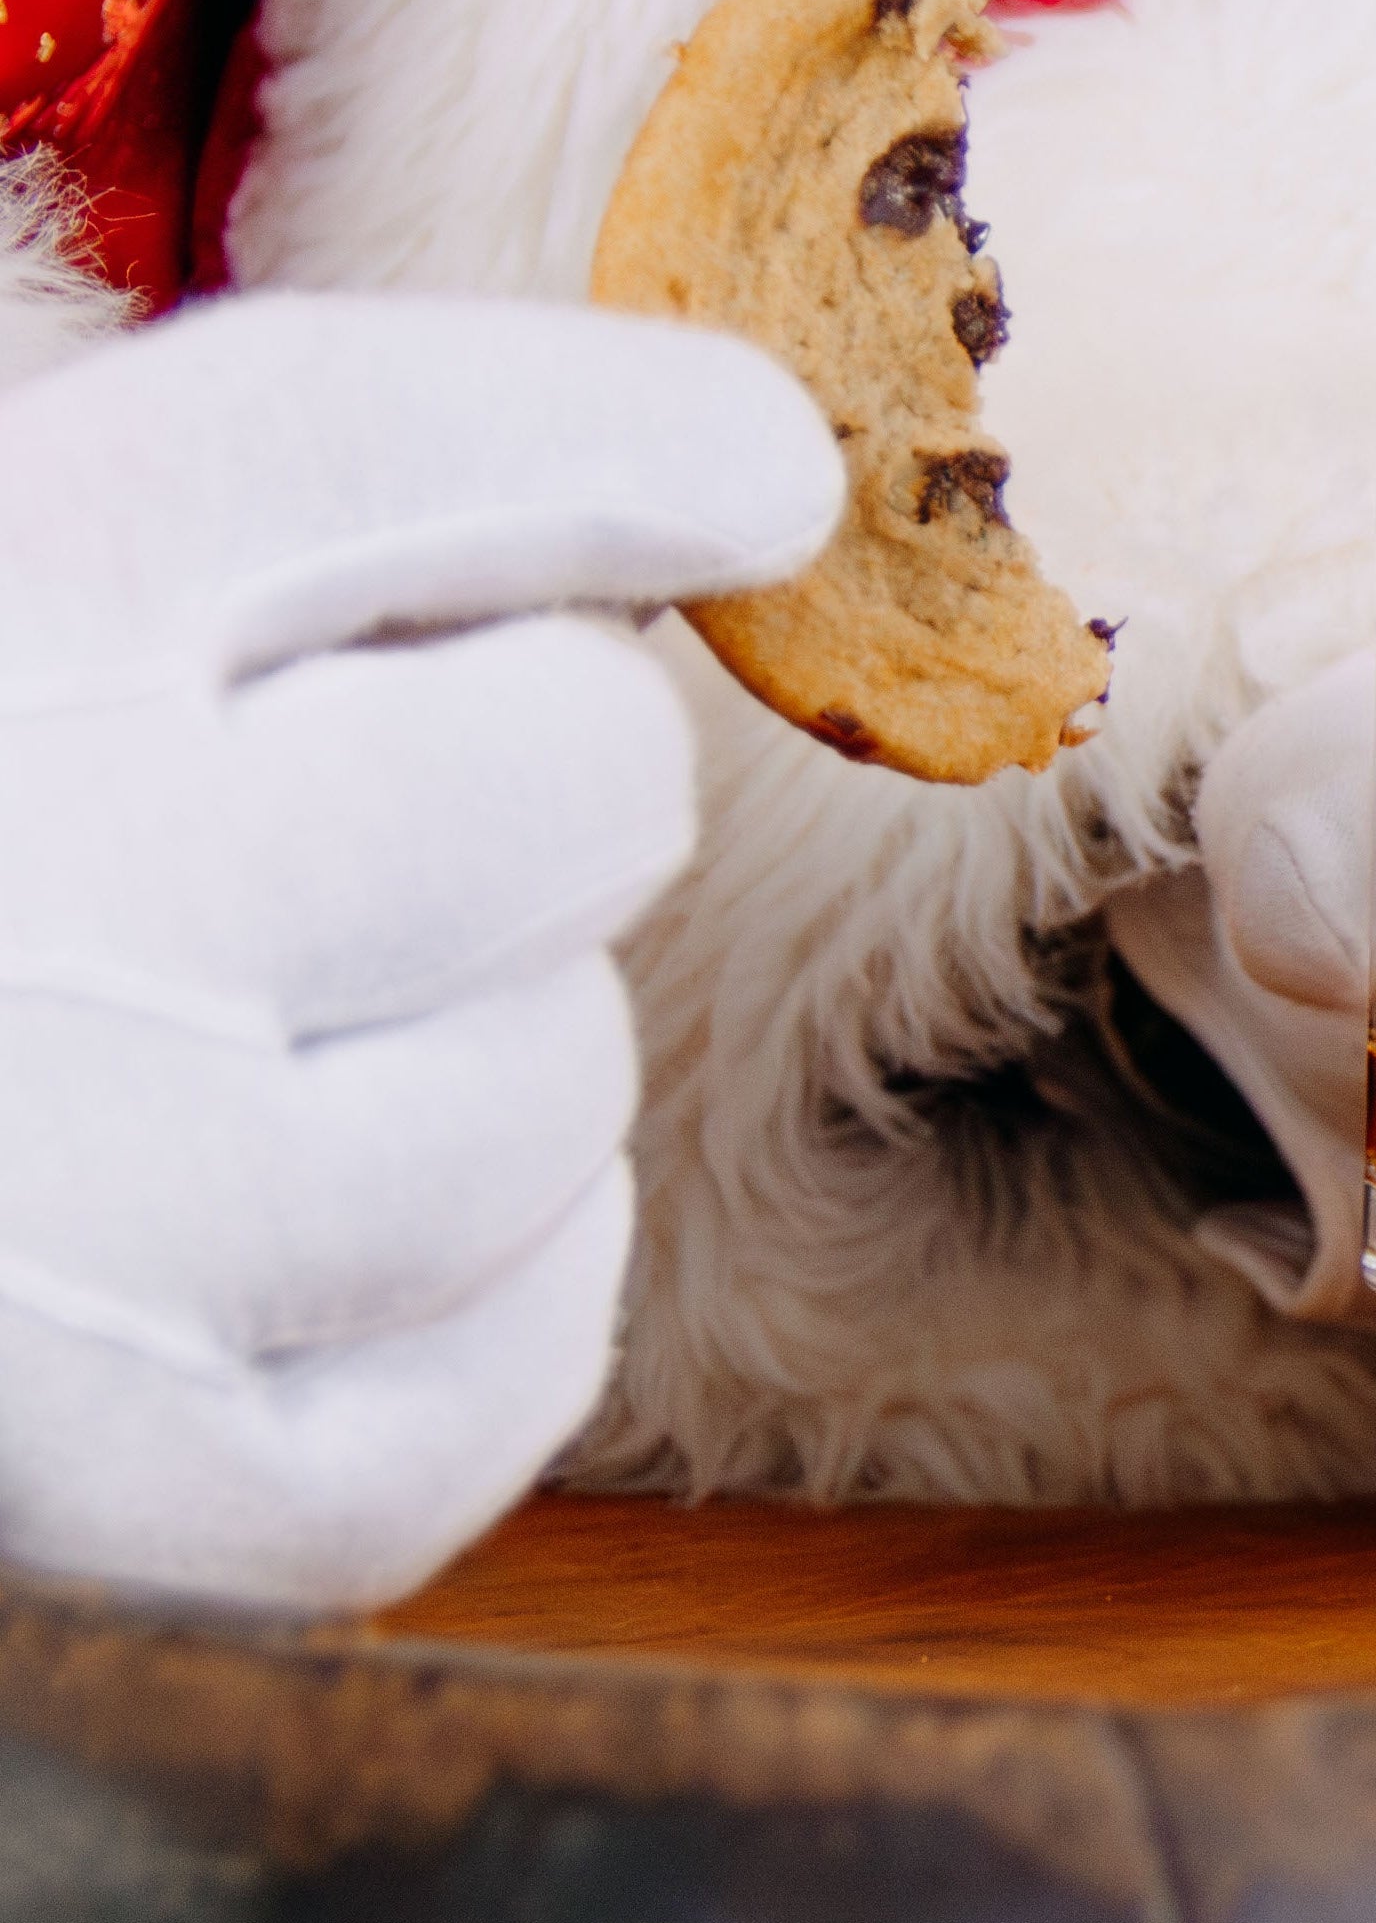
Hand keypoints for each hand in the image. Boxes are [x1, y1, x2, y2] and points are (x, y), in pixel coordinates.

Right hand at [0, 294, 837, 1610]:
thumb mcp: (15, 588)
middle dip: (530, 782)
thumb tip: (749, 473)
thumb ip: (244, 509)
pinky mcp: (100, 1481)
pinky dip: (494, 1302)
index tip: (755, 477)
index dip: (623, 442)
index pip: (367, 446)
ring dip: (505, 1052)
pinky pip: (492, 1379)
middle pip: (569, 776)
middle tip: (350, 813)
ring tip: (278, 1039)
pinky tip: (346, 1237)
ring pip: (559, 1083)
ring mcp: (59, 1210)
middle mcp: (17, 879)